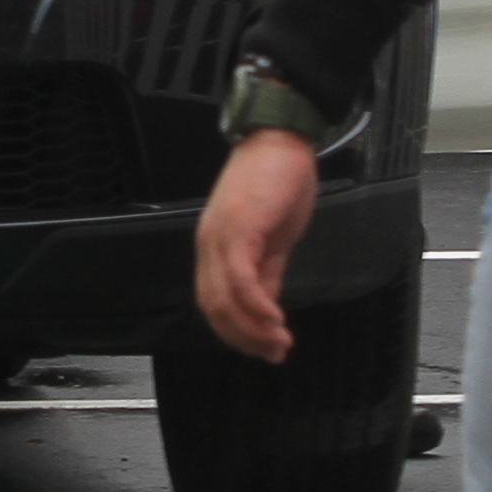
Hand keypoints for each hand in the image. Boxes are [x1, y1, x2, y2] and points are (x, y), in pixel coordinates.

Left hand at [192, 130, 323, 364]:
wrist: (281, 137)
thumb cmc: (278, 180)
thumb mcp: (274, 238)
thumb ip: (268, 273)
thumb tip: (268, 309)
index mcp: (215, 247)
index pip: (214, 302)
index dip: (237, 332)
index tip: (264, 349)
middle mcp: (210, 244)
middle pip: (214, 308)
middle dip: (244, 338)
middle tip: (273, 354)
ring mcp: (221, 236)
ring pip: (225, 299)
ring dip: (252, 329)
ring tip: (279, 343)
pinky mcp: (238, 228)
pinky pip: (241, 279)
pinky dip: (257, 306)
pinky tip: (276, 319)